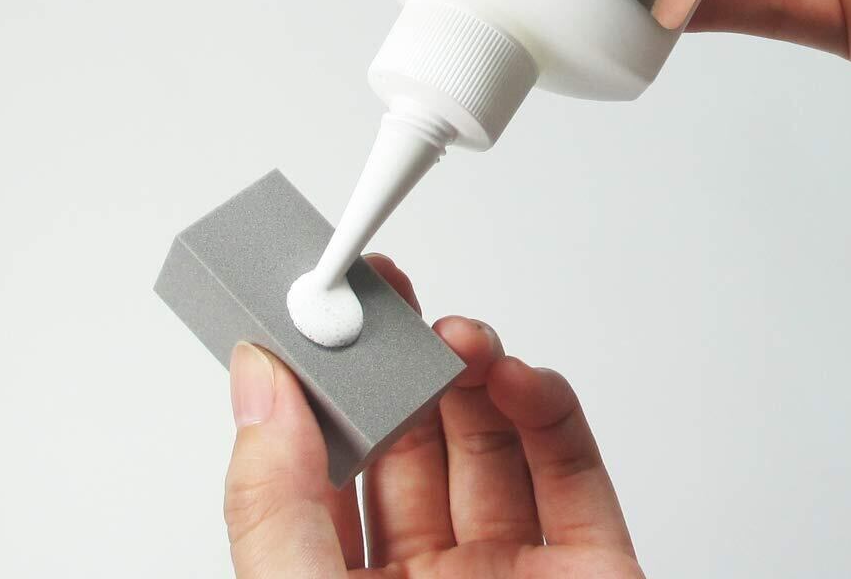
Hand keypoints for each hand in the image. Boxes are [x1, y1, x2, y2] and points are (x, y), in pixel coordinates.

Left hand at [223, 255, 644, 577]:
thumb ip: (273, 506)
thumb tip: (258, 385)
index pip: (325, 469)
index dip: (320, 387)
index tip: (315, 319)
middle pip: (414, 439)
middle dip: (403, 361)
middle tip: (393, 298)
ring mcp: (514, 571)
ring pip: (491, 439)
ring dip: (475, 369)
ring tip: (458, 335)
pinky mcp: (593, 562)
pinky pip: (571, 465)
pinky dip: (548, 404)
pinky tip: (518, 376)